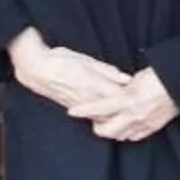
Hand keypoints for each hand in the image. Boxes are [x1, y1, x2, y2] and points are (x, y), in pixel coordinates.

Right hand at [7, 30, 130, 112]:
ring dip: (115, 118)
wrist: (36, 70)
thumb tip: (126, 79)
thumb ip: (108, 71)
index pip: (119, 97)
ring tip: (128, 119)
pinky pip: (91, 117)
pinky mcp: (74, 108)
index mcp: (95, 85)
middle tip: (140, 113)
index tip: (143, 98)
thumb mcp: (87, 61)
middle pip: (113, 111)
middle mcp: (89, 99)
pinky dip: (102, 118)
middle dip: (126, 113)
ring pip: (103, 117)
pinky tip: (109, 118)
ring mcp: (81, 106)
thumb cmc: (61, 60)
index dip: (132, 99)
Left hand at [71, 68, 179, 141]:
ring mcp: (143, 123)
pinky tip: (126, 126)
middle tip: (94, 120)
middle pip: (106, 131)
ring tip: (109, 122)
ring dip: (112, 130)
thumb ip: (122, 88)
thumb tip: (114, 90)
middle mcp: (132, 115)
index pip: (99, 108)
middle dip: (98, 128)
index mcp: (126, 99)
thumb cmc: (160, 76)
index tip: (72, 111)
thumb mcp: (136, 79)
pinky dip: (127, 133)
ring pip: (120, 135)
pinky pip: (135, 136)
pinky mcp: (153, 127)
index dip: (84, 110)